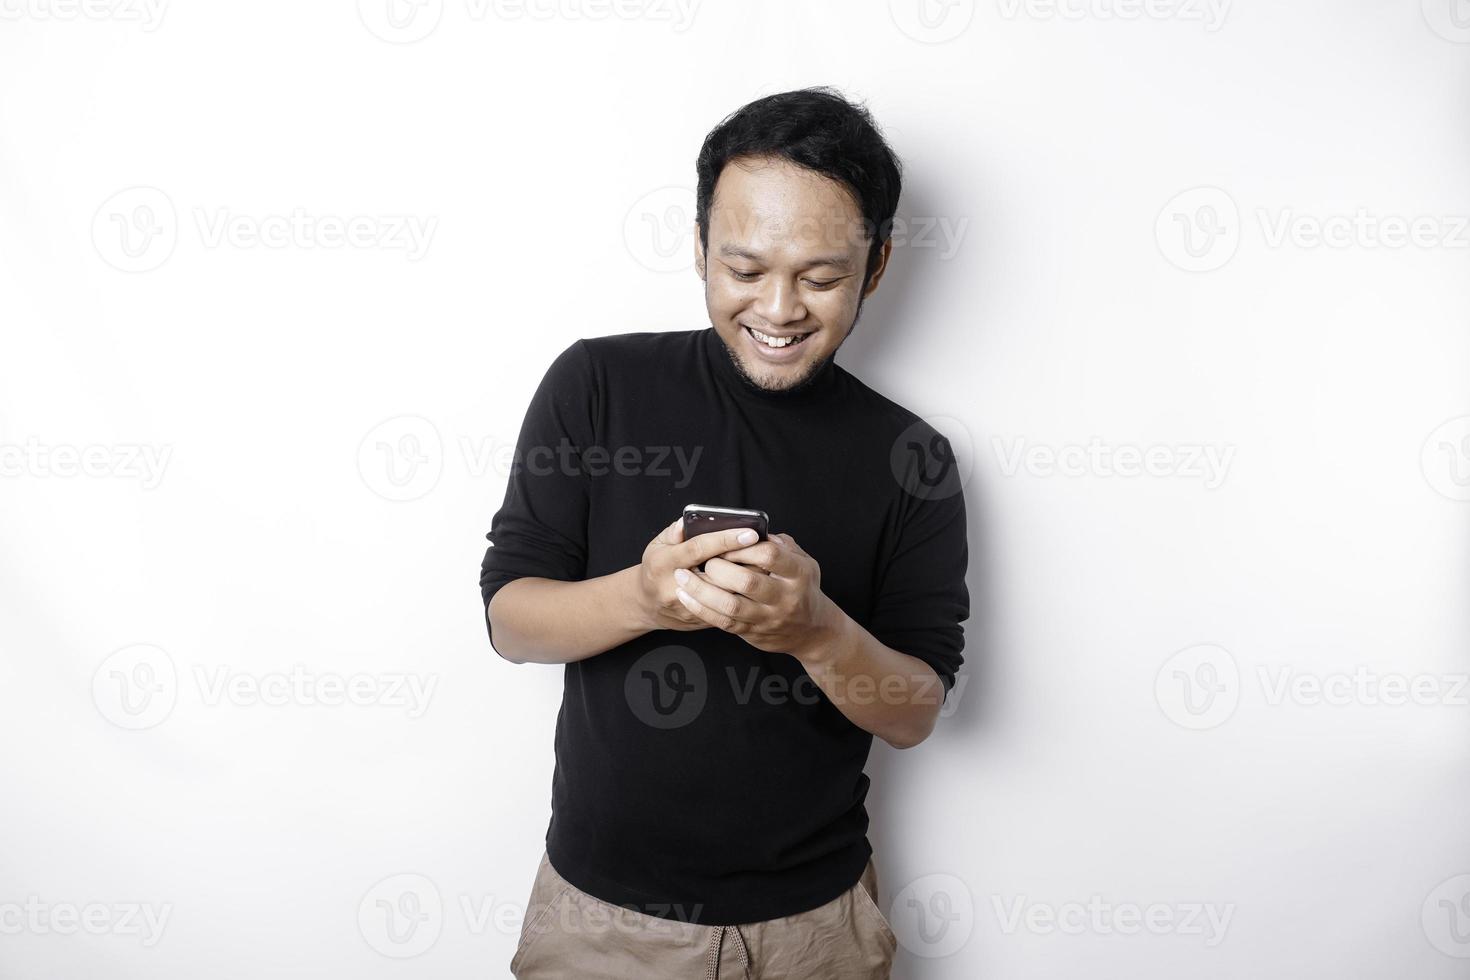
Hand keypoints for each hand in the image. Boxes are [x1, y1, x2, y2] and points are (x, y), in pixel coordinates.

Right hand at [633, 517, 761, 631]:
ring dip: (748, 579)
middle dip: (745, 561)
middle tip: (767, 549)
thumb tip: (689, 521)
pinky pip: (728, 609)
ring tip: (767, 564)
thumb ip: (674, 532)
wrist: (647, 605)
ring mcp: (688, 608)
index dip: (725, 540)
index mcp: (664, 563)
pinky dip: (744, 595)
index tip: (749, 532)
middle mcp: (675, 587)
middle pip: (718, 574)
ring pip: (727, 594)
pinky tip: (758, 583)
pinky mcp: (700, 621)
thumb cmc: (656, 568)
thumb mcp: (657, 545)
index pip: (698, 549)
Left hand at [671, 531, 842, 659]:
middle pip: (747, 580)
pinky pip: (723, 622)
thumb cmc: (804, 589)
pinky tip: (687, 597)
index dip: (743, 546)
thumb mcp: (805, 563)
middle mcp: (785, 597)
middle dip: (719, 567)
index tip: (727, 539)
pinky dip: (702, 609)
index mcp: (798, 574)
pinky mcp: (754, 633)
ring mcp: (769, 618)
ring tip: (682, 576)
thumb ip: (783, 545)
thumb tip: (755, 529)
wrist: (814, 632)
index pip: (769, 554)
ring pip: (730, 605)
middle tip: (703, 559)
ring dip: (701, 590)